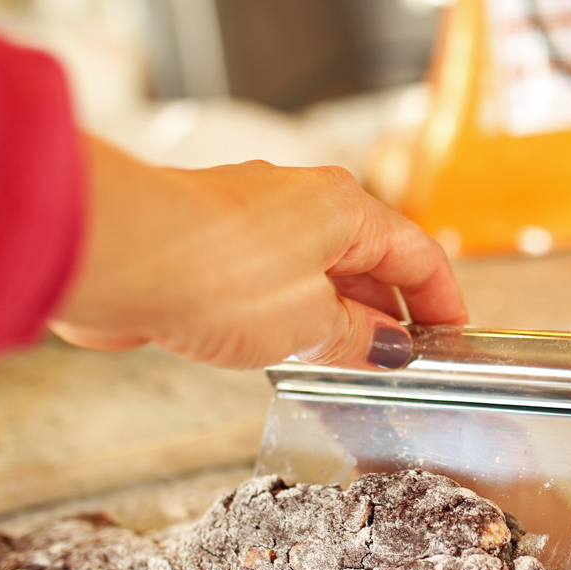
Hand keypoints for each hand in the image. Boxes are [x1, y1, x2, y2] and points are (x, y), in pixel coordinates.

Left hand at [50, 136, 467, 369]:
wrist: (117, 255)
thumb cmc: (215, 271)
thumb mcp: (310, 322)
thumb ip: (357, 339)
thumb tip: (387, 349)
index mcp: (344, 208)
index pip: (418, 255)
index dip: (442, 300)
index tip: (453, 335)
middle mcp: (305, 204)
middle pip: (371, 262)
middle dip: (390, 314)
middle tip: (402, 363)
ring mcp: (259, 221)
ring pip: (322, 273)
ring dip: (340, 317)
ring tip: (351, 364)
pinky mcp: (219, 244)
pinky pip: (278, 281)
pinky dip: (297, 314)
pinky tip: (293, 349)